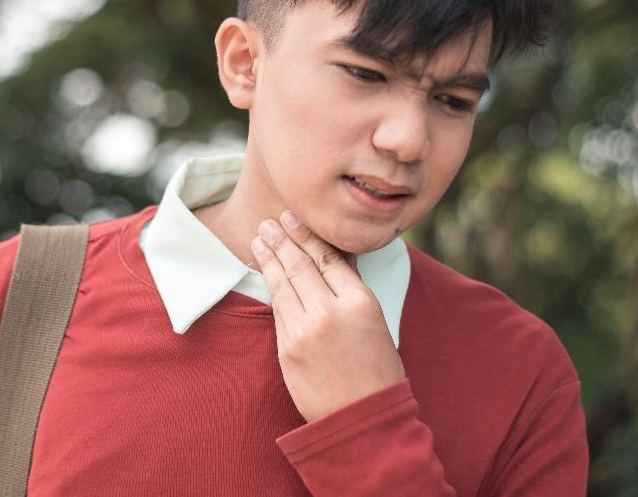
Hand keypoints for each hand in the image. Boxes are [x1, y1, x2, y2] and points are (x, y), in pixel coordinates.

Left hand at [251, 210, 406, 422]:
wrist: (363, 418)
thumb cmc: (377, 371)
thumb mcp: (377, 323)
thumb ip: (352, 291)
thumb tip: (334, 259)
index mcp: (360, 302)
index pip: (328, 258)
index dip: (306, 236)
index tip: (293, 219)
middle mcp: (330, 311)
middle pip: (301, 265)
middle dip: (283, 240)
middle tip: (270, 222)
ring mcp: (305, 330)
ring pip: (283, 284)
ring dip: (269, 258)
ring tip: (260, 238)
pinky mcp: (287, 348)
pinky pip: (277, 310)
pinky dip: (270, 287)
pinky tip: (265, 272)